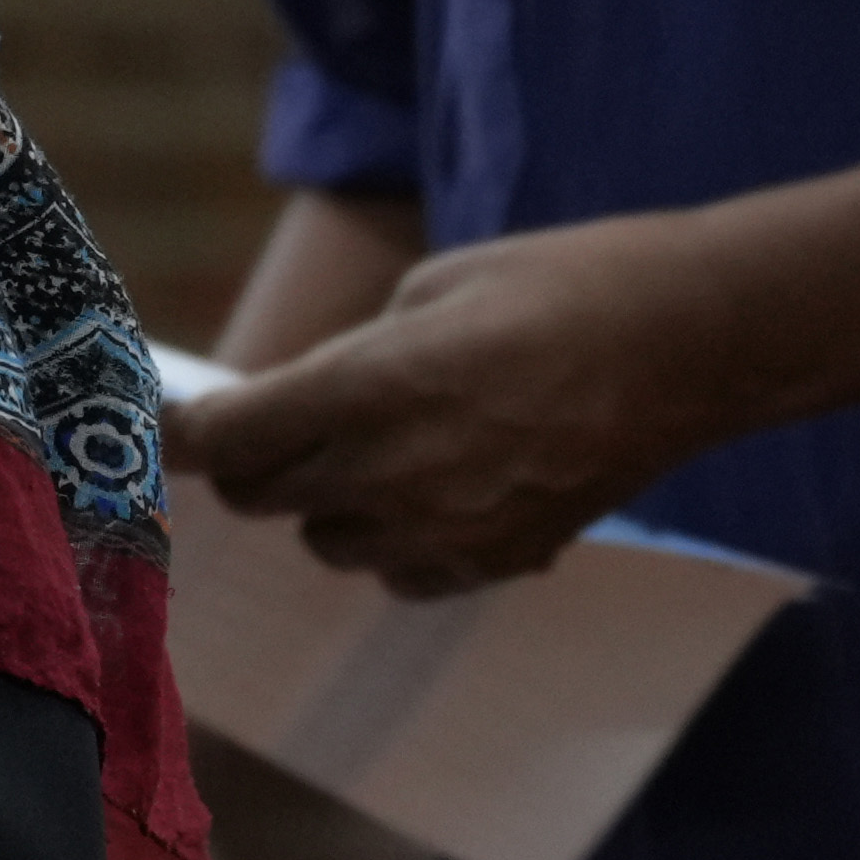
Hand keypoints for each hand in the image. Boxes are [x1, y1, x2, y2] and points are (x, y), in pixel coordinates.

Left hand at [176, 220, 721, 598]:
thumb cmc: (567, 285)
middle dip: (253, 461)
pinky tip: (436, 488)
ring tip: (375, 449)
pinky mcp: (499, 562)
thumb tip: (304, 398)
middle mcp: (396, 472)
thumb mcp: (435, 287)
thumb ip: (353, 356)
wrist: (693, 342)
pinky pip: (403, 573)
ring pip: (328, 542)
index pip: (229, 439)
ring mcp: (449, 529)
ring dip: (326, 502)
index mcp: (370, 387)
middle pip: (263, 498)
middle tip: (272, 422)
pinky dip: (397, 540)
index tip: (165, 426)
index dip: (182, 436)